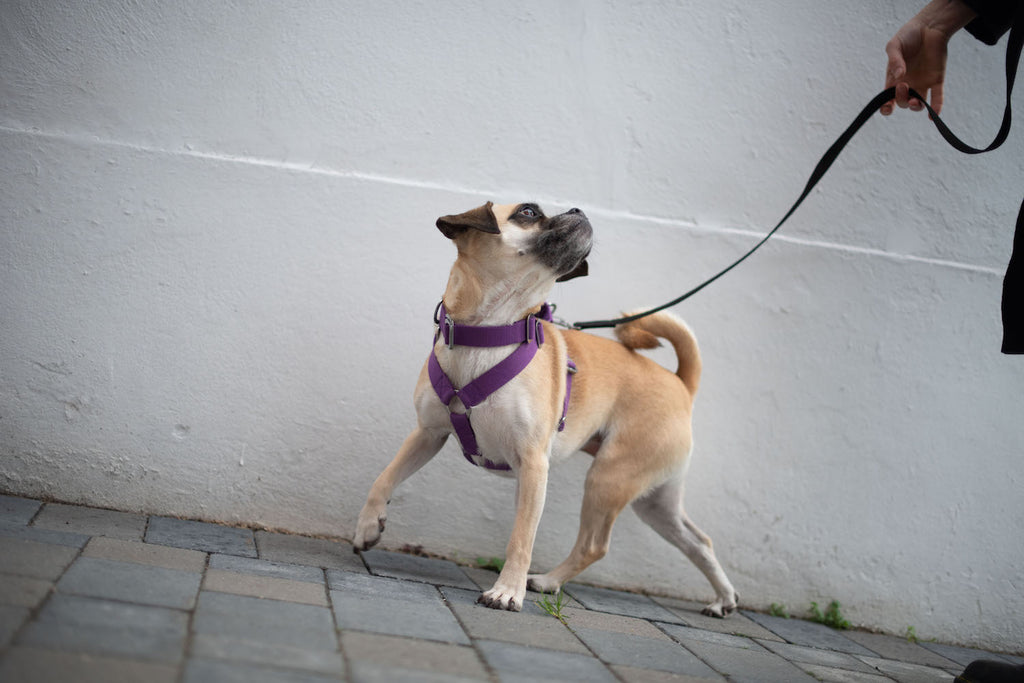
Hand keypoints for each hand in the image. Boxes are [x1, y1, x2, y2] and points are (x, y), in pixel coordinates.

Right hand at [881, 0, 976, 115]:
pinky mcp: (936, 79)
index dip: (886, 107)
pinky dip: (936, 108)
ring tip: (916, 101)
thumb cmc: (909, 34)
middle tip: (903, 85)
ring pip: (919, 104)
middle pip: (903, 102)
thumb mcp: (894, 45)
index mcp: (894, 78)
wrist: (930, 26)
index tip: (887, 107)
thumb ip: (894, 60)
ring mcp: (922, 83)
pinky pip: (937, 97)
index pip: (887, 99)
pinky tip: (934, 116)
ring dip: (916, 107)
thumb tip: (899, 76)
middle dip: (901, 98)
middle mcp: (908, 84)